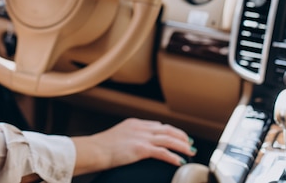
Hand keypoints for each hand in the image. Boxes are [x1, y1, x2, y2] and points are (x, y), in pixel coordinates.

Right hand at [72, 118, 195, 175]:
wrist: (94, 150)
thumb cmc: (100, 147)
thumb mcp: (117, 136)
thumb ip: (129, 137)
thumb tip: (135, 145)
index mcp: (134, 124)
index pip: (157, 125)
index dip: (170, 131)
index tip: (177, 136)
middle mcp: (139, 128)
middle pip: (167, 129)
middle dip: (180, 136)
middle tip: (190, 143)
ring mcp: (141, 137)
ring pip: (168, 139)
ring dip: (182, 146)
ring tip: (190, 152)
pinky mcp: (141, 148)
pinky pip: (162, 152)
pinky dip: (173, 157)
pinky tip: (179, 162)